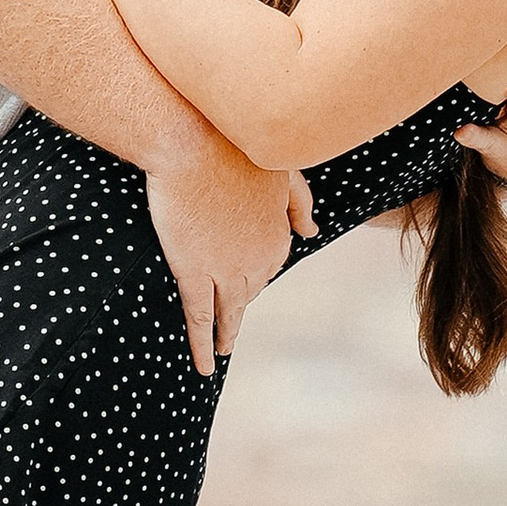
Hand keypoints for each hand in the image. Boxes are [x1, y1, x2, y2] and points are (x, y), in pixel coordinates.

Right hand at [145, 126, 319, 376]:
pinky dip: (203, 343)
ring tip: (222, 351)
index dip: (255, 270)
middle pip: (252, 290)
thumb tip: (312, 231)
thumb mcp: (282, 172)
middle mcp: (258, 260)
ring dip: (227, 334)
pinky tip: (205, 365)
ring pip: (230, 311)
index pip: (271, 264)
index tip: (242, 274)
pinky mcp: (194, 272)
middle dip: (241, 301)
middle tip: (230, 316)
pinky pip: (200, 316)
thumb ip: (299, 203)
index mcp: (279, 236)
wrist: (194, 140)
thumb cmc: (234, 146)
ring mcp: (226, 269)